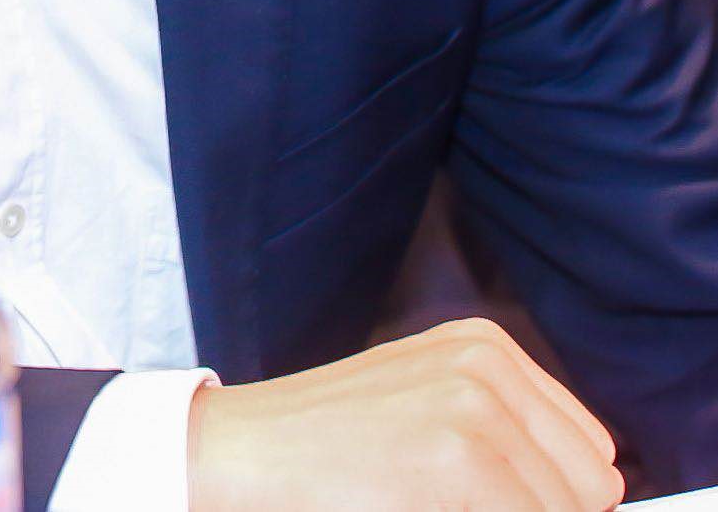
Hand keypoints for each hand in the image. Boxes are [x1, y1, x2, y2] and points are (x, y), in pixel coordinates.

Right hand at [187, 318, 622, 511]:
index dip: (547, 500)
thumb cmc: (330, 446)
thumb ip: (509, 433)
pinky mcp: (460, 458)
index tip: (479, 499)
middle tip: (445, 505)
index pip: (589, 456)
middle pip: (589, 491)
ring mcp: (475, 406)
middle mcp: (486, 363)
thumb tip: (597, 489)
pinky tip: (415, 509)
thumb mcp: (427, 408)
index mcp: (485, 345)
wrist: (244, 452)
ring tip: (425, 505)